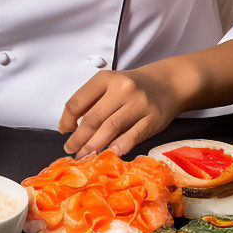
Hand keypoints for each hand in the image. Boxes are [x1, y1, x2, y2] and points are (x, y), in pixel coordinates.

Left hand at [58, 65, 184, 158]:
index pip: (78, 101)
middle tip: (70, 149)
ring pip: (109, 129)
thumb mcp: (111, 85)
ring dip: (93, 146)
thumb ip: (93, 101)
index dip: (67, 119)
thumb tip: (71, 128)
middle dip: (78, 138)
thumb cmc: (134, 87)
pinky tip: (108, 154)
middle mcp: (123, 88)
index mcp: (107, 78)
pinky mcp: (152, 118)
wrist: (168, 84)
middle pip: (92, 118)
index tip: (64, 130)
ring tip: (84, 154)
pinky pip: (132, 136)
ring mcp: (139, 103)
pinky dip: (118, 147)